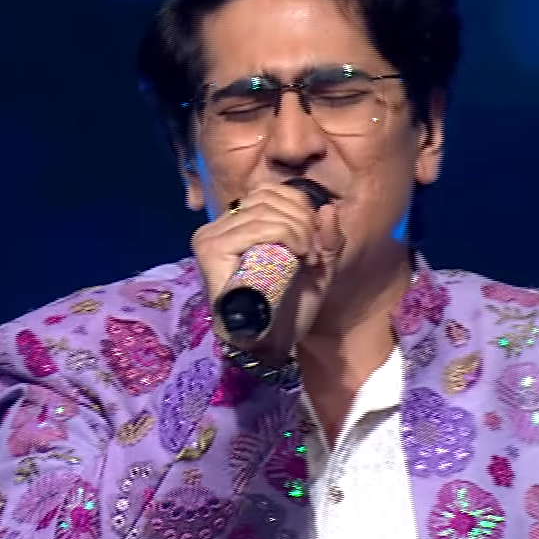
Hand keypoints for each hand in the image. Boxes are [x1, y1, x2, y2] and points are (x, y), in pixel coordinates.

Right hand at [189, 183, 345, 358]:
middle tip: (313, 253)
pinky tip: (298, 258)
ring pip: (266, 211)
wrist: (272, 347)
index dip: (299, 206)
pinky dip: (286, 236)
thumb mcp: (319, 268)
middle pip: (268, 198)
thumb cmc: (291, 309)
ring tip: (307, 259)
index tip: (314, 240)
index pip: (268, 191)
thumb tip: (327, 208)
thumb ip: (327, 238)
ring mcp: (210, 238)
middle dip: (302, 221)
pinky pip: (257, 228)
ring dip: (298, 231)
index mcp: (237, 225)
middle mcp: (218, 227)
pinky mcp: (211, 250)